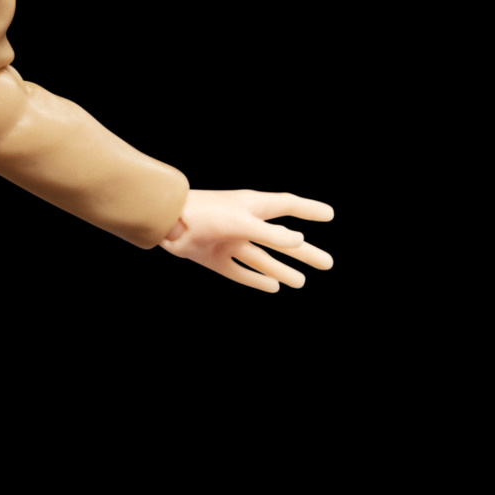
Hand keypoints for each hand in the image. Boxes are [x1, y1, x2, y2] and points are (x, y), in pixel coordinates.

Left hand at [159, 189, 333, 292]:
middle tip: (328, 263)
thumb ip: (270, 234)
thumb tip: (298, 242)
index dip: (309, 210)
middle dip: (304, 253)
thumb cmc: (205, 213)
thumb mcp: (241, 222)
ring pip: (262, 259)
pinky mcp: (213, 258)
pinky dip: (254, 279)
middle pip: (282, 240)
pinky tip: (272, 287)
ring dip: (282, 270)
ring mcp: (228, 242)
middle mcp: (244, 224)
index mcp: (253, 207)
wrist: (165, 222)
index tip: (329, 215)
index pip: (289, 206)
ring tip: (302, 283)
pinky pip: (238, 271)